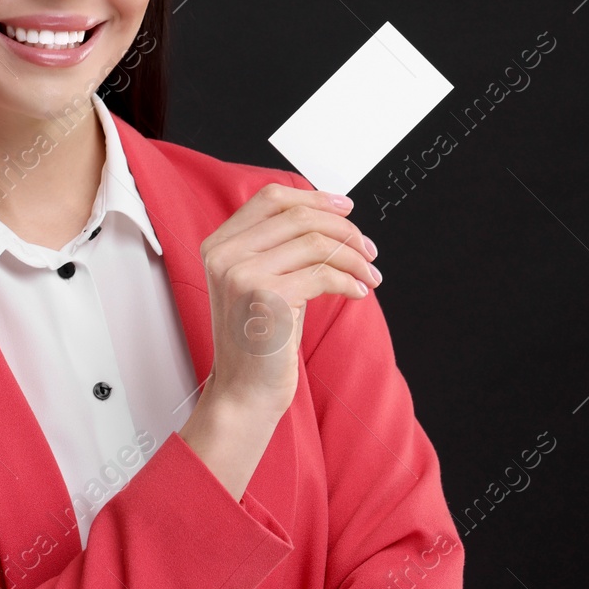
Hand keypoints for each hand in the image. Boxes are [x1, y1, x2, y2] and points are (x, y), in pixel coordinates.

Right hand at [198, 182, 379, 417]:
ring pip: (316, 242)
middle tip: (368, 250)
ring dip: (353, 257)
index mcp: (220, 245)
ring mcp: (242, 273)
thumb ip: (280, 247)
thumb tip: (331, 216)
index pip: (271, 198)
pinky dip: (350, 281)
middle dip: (344, 229)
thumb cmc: (258, 339)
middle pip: (298, 216)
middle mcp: (225, 254)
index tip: (346, 208)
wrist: (245, 390)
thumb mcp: (261, 282)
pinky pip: (324, 274)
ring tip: (368, 275)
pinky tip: (358, 292)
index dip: (314, 197)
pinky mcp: (267, 296)